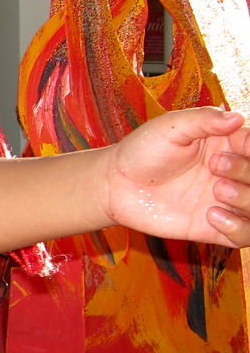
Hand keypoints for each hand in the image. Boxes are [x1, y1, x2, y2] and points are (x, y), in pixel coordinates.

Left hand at [105, 107, 249, 245]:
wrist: (115, 185)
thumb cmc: (143, 150)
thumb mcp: (170, 127)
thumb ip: (203, 120)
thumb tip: (237, 118)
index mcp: (229, 145)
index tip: (232, 149)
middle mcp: (234, 175)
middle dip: (247, 172)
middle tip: (214, 166)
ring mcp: (226, 202)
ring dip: (247, 200)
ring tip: (217, 190)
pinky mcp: (214, 228)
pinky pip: (246, 235)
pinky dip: (239, 228)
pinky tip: (211, 215)